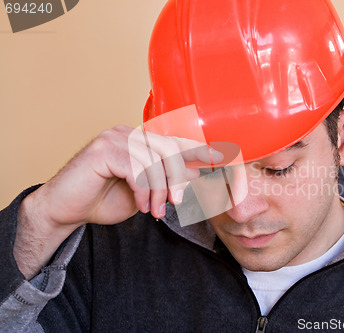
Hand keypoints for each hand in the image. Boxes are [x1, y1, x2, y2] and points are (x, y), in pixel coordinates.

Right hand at [14, 125, 222, 277]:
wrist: (65, 210)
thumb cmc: (102, 200)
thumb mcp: (144, 192)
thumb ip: (166, 180)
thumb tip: (196, 174)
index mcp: (138, 140)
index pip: (173, 141)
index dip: (198, 148)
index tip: (222, 155)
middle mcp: (128, 133)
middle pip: (169, 149)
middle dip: (177, 179)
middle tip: (175, 203)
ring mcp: (114, 138)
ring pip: (155, 161)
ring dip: (159, 191)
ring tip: (153, 210)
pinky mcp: (103, 150)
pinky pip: (137, 169)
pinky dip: (143, 191)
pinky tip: (139, 205)